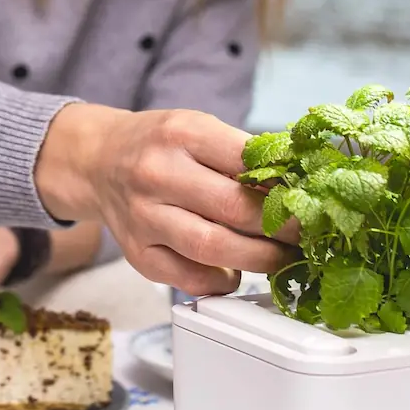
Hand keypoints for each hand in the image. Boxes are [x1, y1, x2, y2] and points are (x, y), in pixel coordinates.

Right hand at [35, 104, 298, 294]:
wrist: (98, 162)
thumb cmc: (161, 145)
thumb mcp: (200, 128)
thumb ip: (244, 154)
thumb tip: (299, 184)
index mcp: (183, 134)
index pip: (247, 161)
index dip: (286, 184)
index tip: (310, 198)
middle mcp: (159, 175)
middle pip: (233, 209)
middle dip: (282, 227)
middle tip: (308, 234)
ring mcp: (145, 218)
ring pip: (212, 248)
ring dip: (259, 259)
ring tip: (283, 257)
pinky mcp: (138, 255)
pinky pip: (188, 278)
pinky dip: (221, 281)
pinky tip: (238, 271)